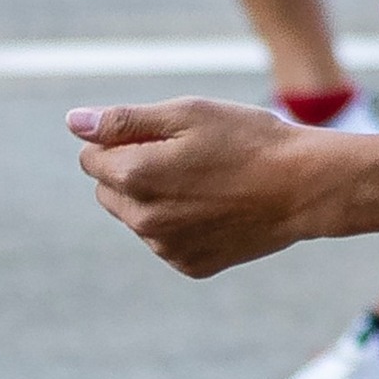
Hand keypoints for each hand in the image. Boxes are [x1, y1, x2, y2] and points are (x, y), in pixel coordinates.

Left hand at [70, 98, 338, 278]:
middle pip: (109, 190)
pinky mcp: (190, 265)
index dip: (124, 140)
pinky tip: (219, 208)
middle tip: (188, 156)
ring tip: (209, 182)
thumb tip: (73, 122)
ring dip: (157, 199)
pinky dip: (183, 224)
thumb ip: (124, 120)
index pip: (91, 157)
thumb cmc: (250, 140)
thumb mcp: (188, 113)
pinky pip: (167, 241)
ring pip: (138, 217)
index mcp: (133, 176)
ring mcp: (166, 247)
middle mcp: (141, 219)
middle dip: (133, 171)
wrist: (306, 186)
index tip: (165, 135)